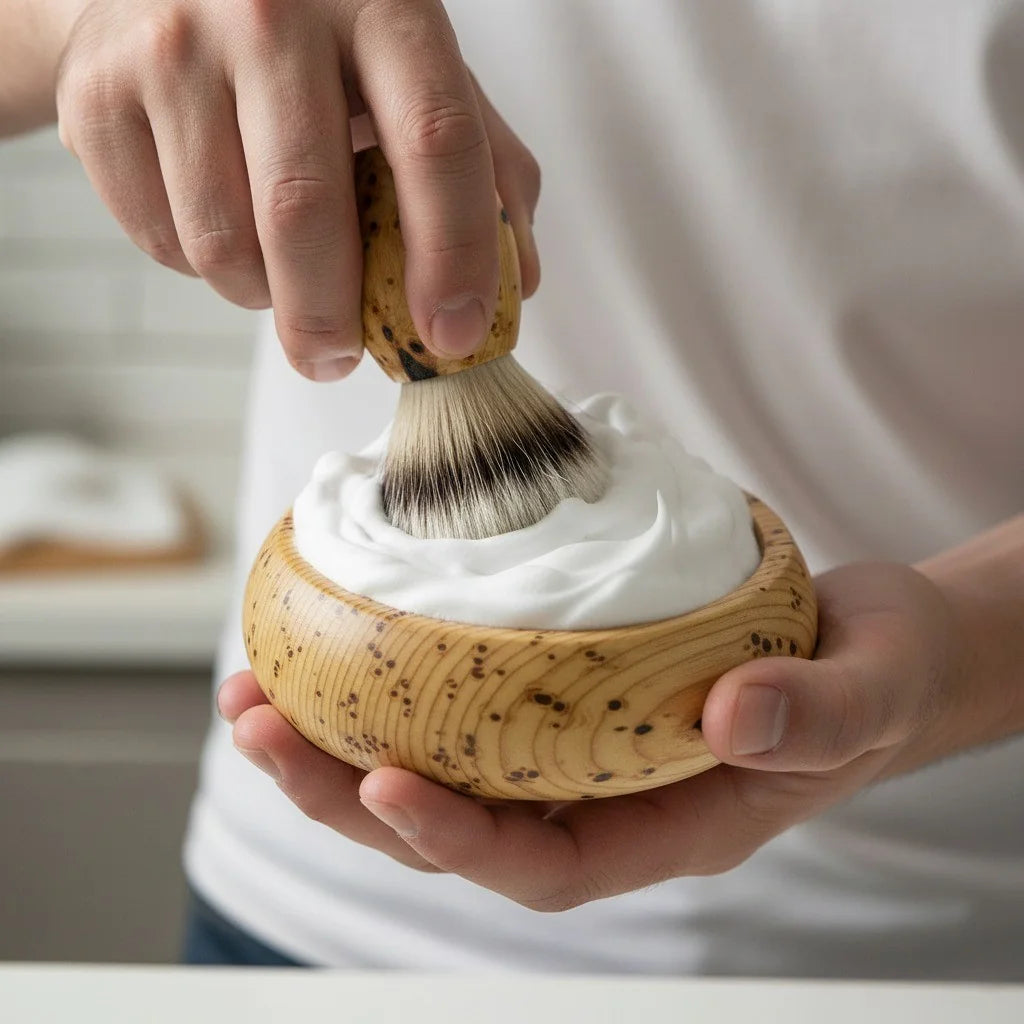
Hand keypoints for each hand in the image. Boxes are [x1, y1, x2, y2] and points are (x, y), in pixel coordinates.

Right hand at [54, 0, 540, 377]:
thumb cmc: (315, 46)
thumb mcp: (413, 74)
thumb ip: (483, 166)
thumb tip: (515, 282)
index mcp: (377, 2)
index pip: (434, 140)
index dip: (452, 256)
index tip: (454, 336)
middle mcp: (269, 10)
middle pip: (304, 210)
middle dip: (331, 319)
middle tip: (341, 358)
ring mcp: (171, 48)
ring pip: (223, 245)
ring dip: (264, 297)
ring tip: (282, 272)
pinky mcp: (97, 96)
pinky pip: (162, 242)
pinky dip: (204, 271)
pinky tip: (222, 227)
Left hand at [220, 560, 979, 908]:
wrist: (871, 640)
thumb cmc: (872, 677)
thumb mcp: (866, 693)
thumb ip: (813, 714)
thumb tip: (729, 714)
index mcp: (663, 824)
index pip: (542, 864)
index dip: (457, 842)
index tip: (383, 788)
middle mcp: (601, 792)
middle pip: (455, 818)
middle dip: (345, 789)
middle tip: (259, 728)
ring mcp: (574, 739)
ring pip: (440, 758)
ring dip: (340, 729)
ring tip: (258, 687)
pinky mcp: (564, 681)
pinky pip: (463, 692)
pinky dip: (395, 672)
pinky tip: (342, 628)